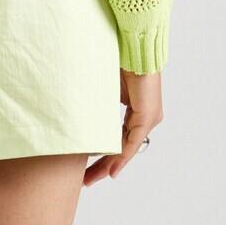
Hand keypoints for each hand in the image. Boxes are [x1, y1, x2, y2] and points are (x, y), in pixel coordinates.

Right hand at [83, 68, 163, 185]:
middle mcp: (145, 116)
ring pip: (126, 148)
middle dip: (103, 165)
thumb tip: (77, 103)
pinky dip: (122, 156)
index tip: (89, 165)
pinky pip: (133, 141)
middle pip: (122, 148)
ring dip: (109, 164)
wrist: (134, 44)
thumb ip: (98, 99)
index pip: (119, 137)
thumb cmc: (119, 57)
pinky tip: (112, 170)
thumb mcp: (104, 83)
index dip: (105, 153)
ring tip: (92, 178)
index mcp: (135, 108)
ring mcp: (148, 117)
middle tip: (87, 180)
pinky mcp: (148, 115)